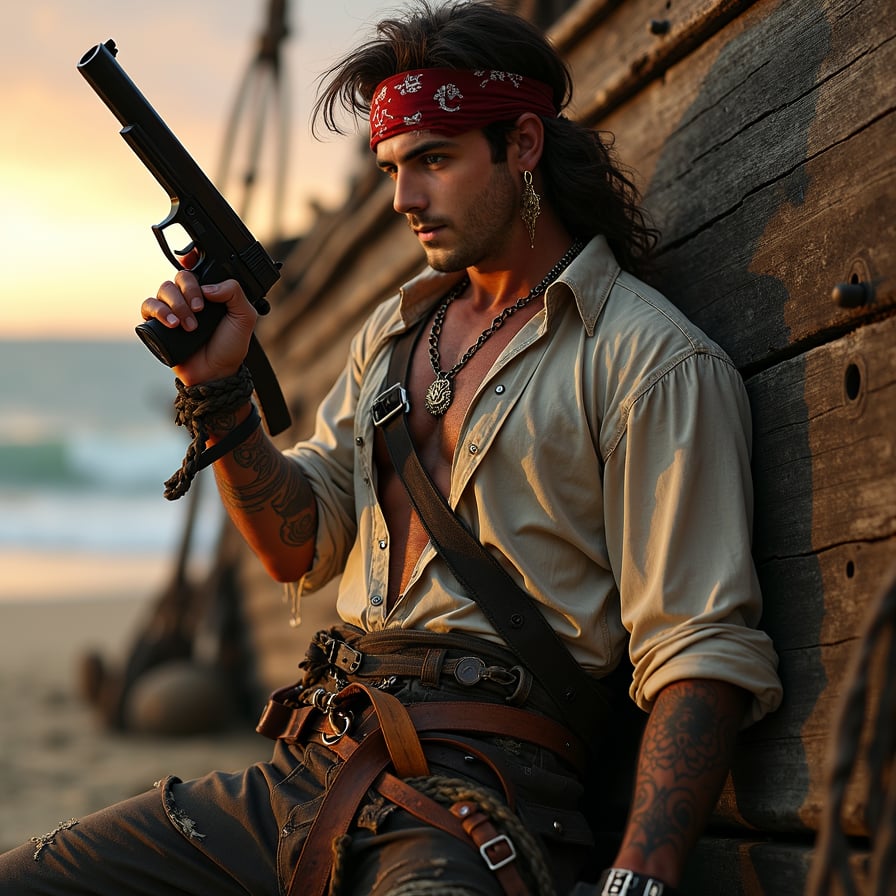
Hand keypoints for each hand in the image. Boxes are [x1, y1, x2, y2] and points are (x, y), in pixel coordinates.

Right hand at [141, 267, 256, 385]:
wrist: (215, 372)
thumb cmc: (230, 346)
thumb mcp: (245, 317)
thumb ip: (235, 293)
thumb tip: (209, 286)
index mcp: (210, 292)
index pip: (197, 267)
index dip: (191, 258)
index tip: (191, 259)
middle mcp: (190, 297)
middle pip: (181, 276)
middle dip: (189, 291)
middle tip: (200, 309)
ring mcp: (173, 309)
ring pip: (164, 289)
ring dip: (177, 305)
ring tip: (190, 325)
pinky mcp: (158, 323)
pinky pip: (148, 306)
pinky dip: (159, 311)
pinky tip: (172, 324)